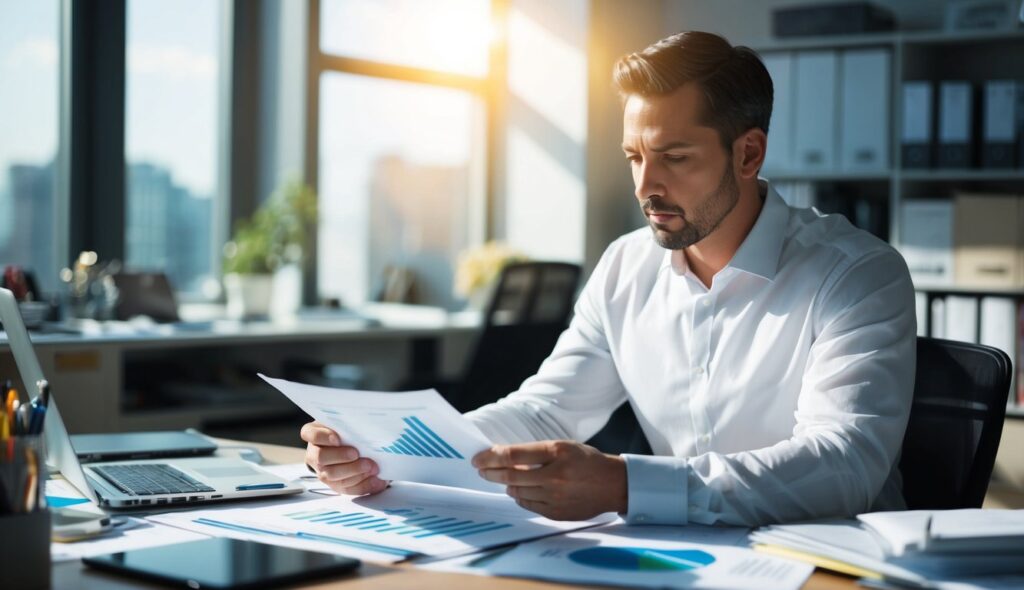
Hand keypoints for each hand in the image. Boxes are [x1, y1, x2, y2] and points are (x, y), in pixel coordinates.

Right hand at [300, 421, 387, 494]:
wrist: (349, 446)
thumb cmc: (345, 430)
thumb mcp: (343, 422)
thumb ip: (348, 423)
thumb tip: (366, 425)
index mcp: (313, 434)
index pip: (310, 434)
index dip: (322, 437)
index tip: (337, 439)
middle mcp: (314, 454)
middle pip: (321, 458)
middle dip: (340, 457)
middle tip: (357, 454)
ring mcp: (323, 471)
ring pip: (333, 475)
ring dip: (354, 472)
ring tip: (371, 467)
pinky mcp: (335, 485)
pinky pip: (347, 488)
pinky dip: (364, 485)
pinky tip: (377, 480)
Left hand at [472, 440, 626, 520]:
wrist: (613, 484)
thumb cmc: (586, 461)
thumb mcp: (563, 447)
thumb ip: (536, 452)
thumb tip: (504, 457)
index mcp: (557, 452)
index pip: (514, 455)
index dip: (491, 456)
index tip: (478, 458)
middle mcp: (555, 475)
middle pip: (511, 475)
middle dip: (490, 472)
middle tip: (481, 469)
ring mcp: (556, 497)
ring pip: (517, 491)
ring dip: (506, 484)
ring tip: (504, 479)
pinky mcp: (556, 513)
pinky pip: (528, 504)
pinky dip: (520, 496)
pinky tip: (520, 490)